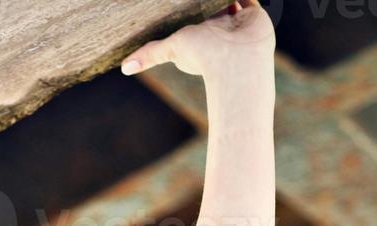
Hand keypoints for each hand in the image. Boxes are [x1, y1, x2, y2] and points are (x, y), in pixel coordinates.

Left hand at [120, 0, 274, 78]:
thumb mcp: (170, 49)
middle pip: (210, 8)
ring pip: (228, 3)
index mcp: (200, 36)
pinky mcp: (252, 14)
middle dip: (203, 1)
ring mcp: (236, 22)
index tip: (180, 2)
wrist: (237, 60)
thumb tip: (124, 69)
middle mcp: (218, 30)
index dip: (187, 8)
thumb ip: (150, 55)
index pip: (194, 18)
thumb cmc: (203, 57)